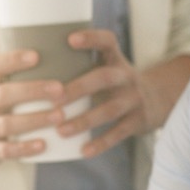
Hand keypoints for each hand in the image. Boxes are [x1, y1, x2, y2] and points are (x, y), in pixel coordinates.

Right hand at [0, 50, 66, 167]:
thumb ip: (14, 77)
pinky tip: (43, 145)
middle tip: (60, 89)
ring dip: (34, 119)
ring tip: (59, 115)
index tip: (36, 56)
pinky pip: (5, 150)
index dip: (13, 60)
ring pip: (6, 124)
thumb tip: (56, 59)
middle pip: (3, 94)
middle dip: (32, 90)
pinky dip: (24, 148)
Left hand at [56, 30, 171, 158]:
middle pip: (104, 78)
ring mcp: (134, 99)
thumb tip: (31, 65)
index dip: (91, 38)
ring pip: (110, 110)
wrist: (157, 100)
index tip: (70, 39)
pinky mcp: (138, 121)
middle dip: (79, 88)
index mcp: (115, 60)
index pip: (107, 41)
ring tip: (61, 130)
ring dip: (85, 120)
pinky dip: (101, 143)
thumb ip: (79, 65)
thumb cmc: (115, 83)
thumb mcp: (107, 66)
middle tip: (54, 99)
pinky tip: (83, 151)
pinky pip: (119, 133)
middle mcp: (126, 77)